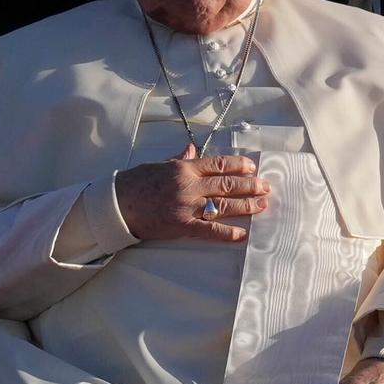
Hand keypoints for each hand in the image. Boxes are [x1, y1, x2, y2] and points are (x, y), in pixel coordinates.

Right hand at [115, 145, 270, 242]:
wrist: (117, 204)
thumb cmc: (136, 183)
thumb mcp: (159, 165)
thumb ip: (179, 159)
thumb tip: (191, 149)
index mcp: (184, 168)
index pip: (219, 164)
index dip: (239, 166)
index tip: (252, 168)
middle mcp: (190, 185)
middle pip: (227, 184)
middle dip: (249, 186)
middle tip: (266, 187)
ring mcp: (187, 206)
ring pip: (223, 204)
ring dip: (246, 205)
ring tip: (262, 205)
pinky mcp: (182, 226)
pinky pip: (210, 230)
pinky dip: (228, 233)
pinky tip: (243, 234)